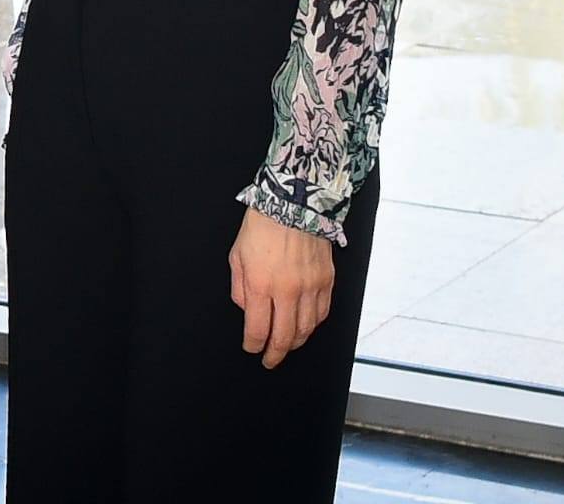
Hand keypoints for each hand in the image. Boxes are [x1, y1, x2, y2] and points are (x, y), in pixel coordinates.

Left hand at [229, 207, 334, 368]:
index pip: (258, 329)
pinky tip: (305, 327)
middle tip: (270, 360)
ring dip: (296, 343)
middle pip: (284, 337)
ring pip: (306, 330)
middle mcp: (287, 290)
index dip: (254, 345)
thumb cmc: (262, 225)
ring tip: (287, 346)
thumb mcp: (237, 254)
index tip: (251, 349)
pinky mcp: (326, 281)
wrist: (293, 203)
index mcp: (261, 283)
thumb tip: (247, 310)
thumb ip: (240, 287)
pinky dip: (313, 326)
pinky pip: (322, 314)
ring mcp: (310, 287)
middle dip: (275, 353)